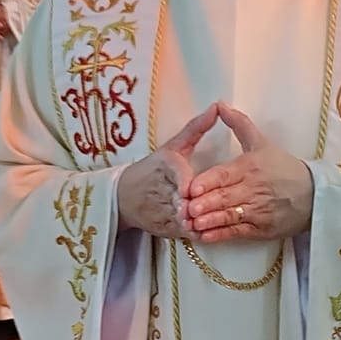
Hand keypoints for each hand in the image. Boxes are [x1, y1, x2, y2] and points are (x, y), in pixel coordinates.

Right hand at [116, 103, 224, 238]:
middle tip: (210, 208)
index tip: (188, 190)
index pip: (175, 175)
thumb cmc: (152, 169)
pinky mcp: (165, 229)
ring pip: (184, 219)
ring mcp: (163, 212)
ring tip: (212, 220)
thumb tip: (217, 107)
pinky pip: (184, 232)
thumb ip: (196, 129)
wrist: (123, 198)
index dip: (183, 183)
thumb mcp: (172, 146)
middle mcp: (162, 190)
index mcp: (164, 166)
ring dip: (197, 221)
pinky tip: (208, 229)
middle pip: (182, 199)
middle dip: (195, 205)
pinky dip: (195, 232)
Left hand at [180, 103, 313, 242]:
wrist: (313, 195)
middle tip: (187, 207)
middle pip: (225, 197)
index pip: (225, 175)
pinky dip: (220, 235)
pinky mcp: (261, 229)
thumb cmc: (283, 167)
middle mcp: (253, 190)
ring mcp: (257, 211)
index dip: (208, 182)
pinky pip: (237, 232)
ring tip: (192, 223)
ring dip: (210, 220)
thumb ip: (239, 124)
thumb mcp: (262, 143)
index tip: (192, 187)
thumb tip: (219, 105)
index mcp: (250, 167)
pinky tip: (204, 236)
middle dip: (206, 203)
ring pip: (229, 216)